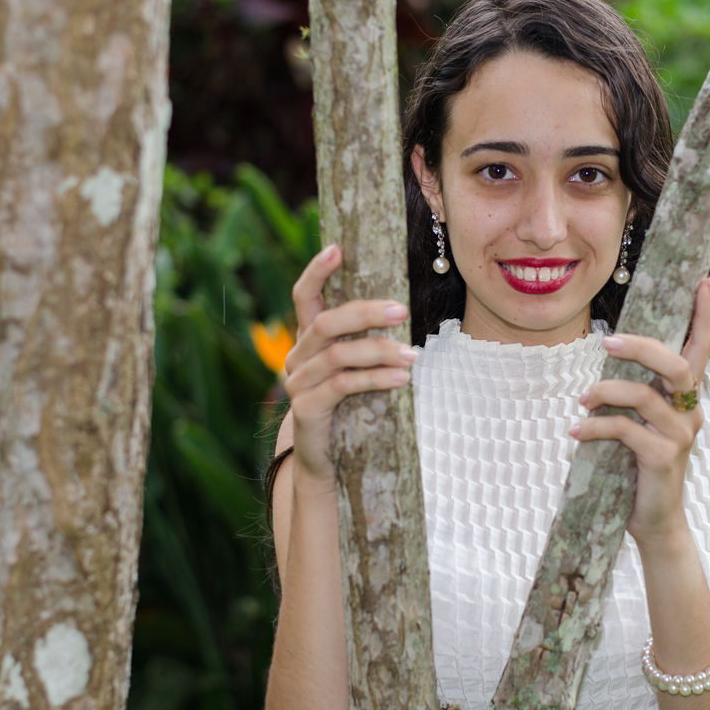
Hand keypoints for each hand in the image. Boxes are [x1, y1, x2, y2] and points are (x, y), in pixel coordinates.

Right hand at [284, 244, 417, 490]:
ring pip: (337, 355)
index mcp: (308, 339)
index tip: (337, 248)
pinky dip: (375, 379)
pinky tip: (401, 379)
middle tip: (401, 309)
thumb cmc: (350, 406)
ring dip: (379, 351)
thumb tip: (400, 306)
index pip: (303, 297)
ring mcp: (298, 383)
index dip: (316, 271)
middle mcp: (297, 356)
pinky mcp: (307, 409)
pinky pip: (342, 386)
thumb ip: (366, 340)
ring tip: (413, 355)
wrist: (327, 461)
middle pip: (325, 322)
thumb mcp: (357, 368)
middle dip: (364, 312)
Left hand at [568, 277, 709, 547]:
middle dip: (641, 347)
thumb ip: (635, 393)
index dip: (703, 315)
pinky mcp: (662, 460)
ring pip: (645, 396)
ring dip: (606, 391)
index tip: (705, 280)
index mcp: (686, 399)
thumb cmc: (639, 467)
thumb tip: (608, 353)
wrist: (654, 523)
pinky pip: (626, 431)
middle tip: (606, 340)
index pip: (701, 349)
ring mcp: (680, 437)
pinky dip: (595, 427)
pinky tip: (574, 433)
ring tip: (581, 399)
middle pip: (676, 364)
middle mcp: (690, 413)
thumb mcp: (639, 424)